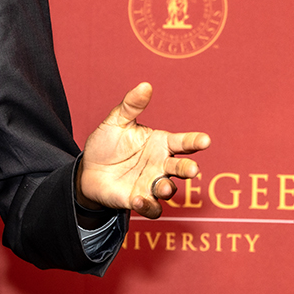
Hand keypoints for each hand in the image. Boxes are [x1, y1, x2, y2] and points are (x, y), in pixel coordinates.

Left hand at [77, 82, 209, 218]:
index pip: (183, 142)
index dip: (195, 141)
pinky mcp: (140, 200)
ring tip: (161, 186)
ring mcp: (152, 184)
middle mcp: (161, 165)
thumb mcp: (116, 122)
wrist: (87, 170)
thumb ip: (130, 106)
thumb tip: (144, 85)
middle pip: (181, 168)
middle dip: (188, 169)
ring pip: (169, 189)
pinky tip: (137, 198)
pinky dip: (148, 206)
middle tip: (193, 170)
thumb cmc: (106, 144)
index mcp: (161, 144)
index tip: (205, 140)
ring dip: (167, 189)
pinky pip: (152, 208)